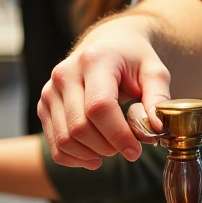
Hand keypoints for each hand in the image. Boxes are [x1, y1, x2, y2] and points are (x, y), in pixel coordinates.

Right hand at [38, 12, 171, 167]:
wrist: (108, 44)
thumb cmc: (134, 59)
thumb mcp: (154, 71)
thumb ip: (158, 98)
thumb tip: (156, 129)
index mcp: (94, 60)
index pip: (99, 107)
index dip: (118, 135)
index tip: (136, 151)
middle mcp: (65, 74)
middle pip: (79, 127)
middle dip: (107, 147)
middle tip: (127, 149)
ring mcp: (51, 90)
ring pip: (64, 139)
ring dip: (91, 154)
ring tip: (112, 150)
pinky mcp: (44, 105)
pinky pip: (54, 143)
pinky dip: (74, 158)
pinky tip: (94, 157)